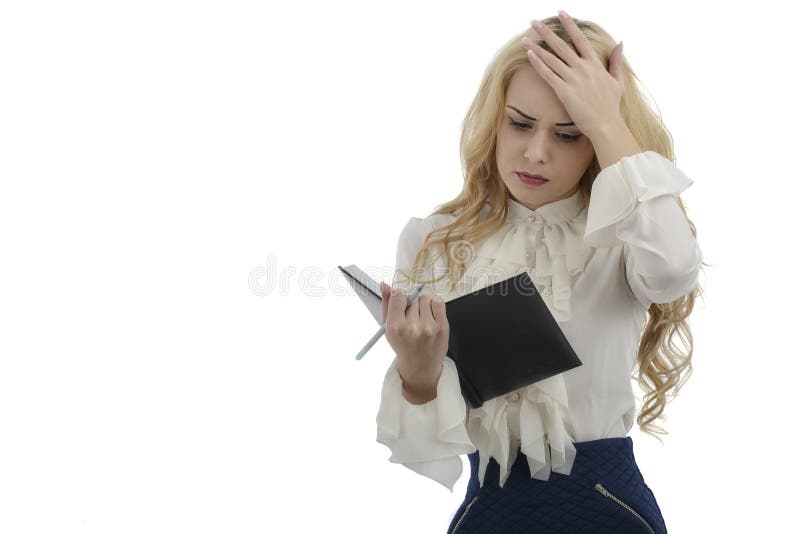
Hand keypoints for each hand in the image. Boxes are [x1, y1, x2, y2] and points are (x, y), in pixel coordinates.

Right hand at [380, 282, 447, 395]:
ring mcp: (429, 327)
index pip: (398, 295)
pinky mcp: (442, 327)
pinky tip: (429, 315)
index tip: (400, 300)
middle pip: (413, 296)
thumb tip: (385, 285)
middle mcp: (412, 327)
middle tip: (410, 315)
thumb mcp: (388, 328)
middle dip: (411, 302)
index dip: (399, 295)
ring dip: (422, 304)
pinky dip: (434, 305)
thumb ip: (387, 305)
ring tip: (420, 317)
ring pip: (425, 298)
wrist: (420, 367)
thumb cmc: (403, 347)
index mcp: (396, 327)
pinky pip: (438, 302)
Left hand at [523, 10, 624, 138]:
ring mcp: (573, 79)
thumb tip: (620, 43)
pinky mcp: (564, 92)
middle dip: (546, 31)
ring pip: (552, 59)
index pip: (580, 39)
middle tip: (533, 21)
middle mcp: (583, 68)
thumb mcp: (617, 80)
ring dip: (536, 47)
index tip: (561, 13)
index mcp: (595, 64)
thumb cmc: (610, 106)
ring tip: (525, 38)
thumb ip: (616, 61)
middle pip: (561, 45)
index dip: (569, 24)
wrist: (606, 124)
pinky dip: (538, 64)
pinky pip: (548, 75)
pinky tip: (529, 55)